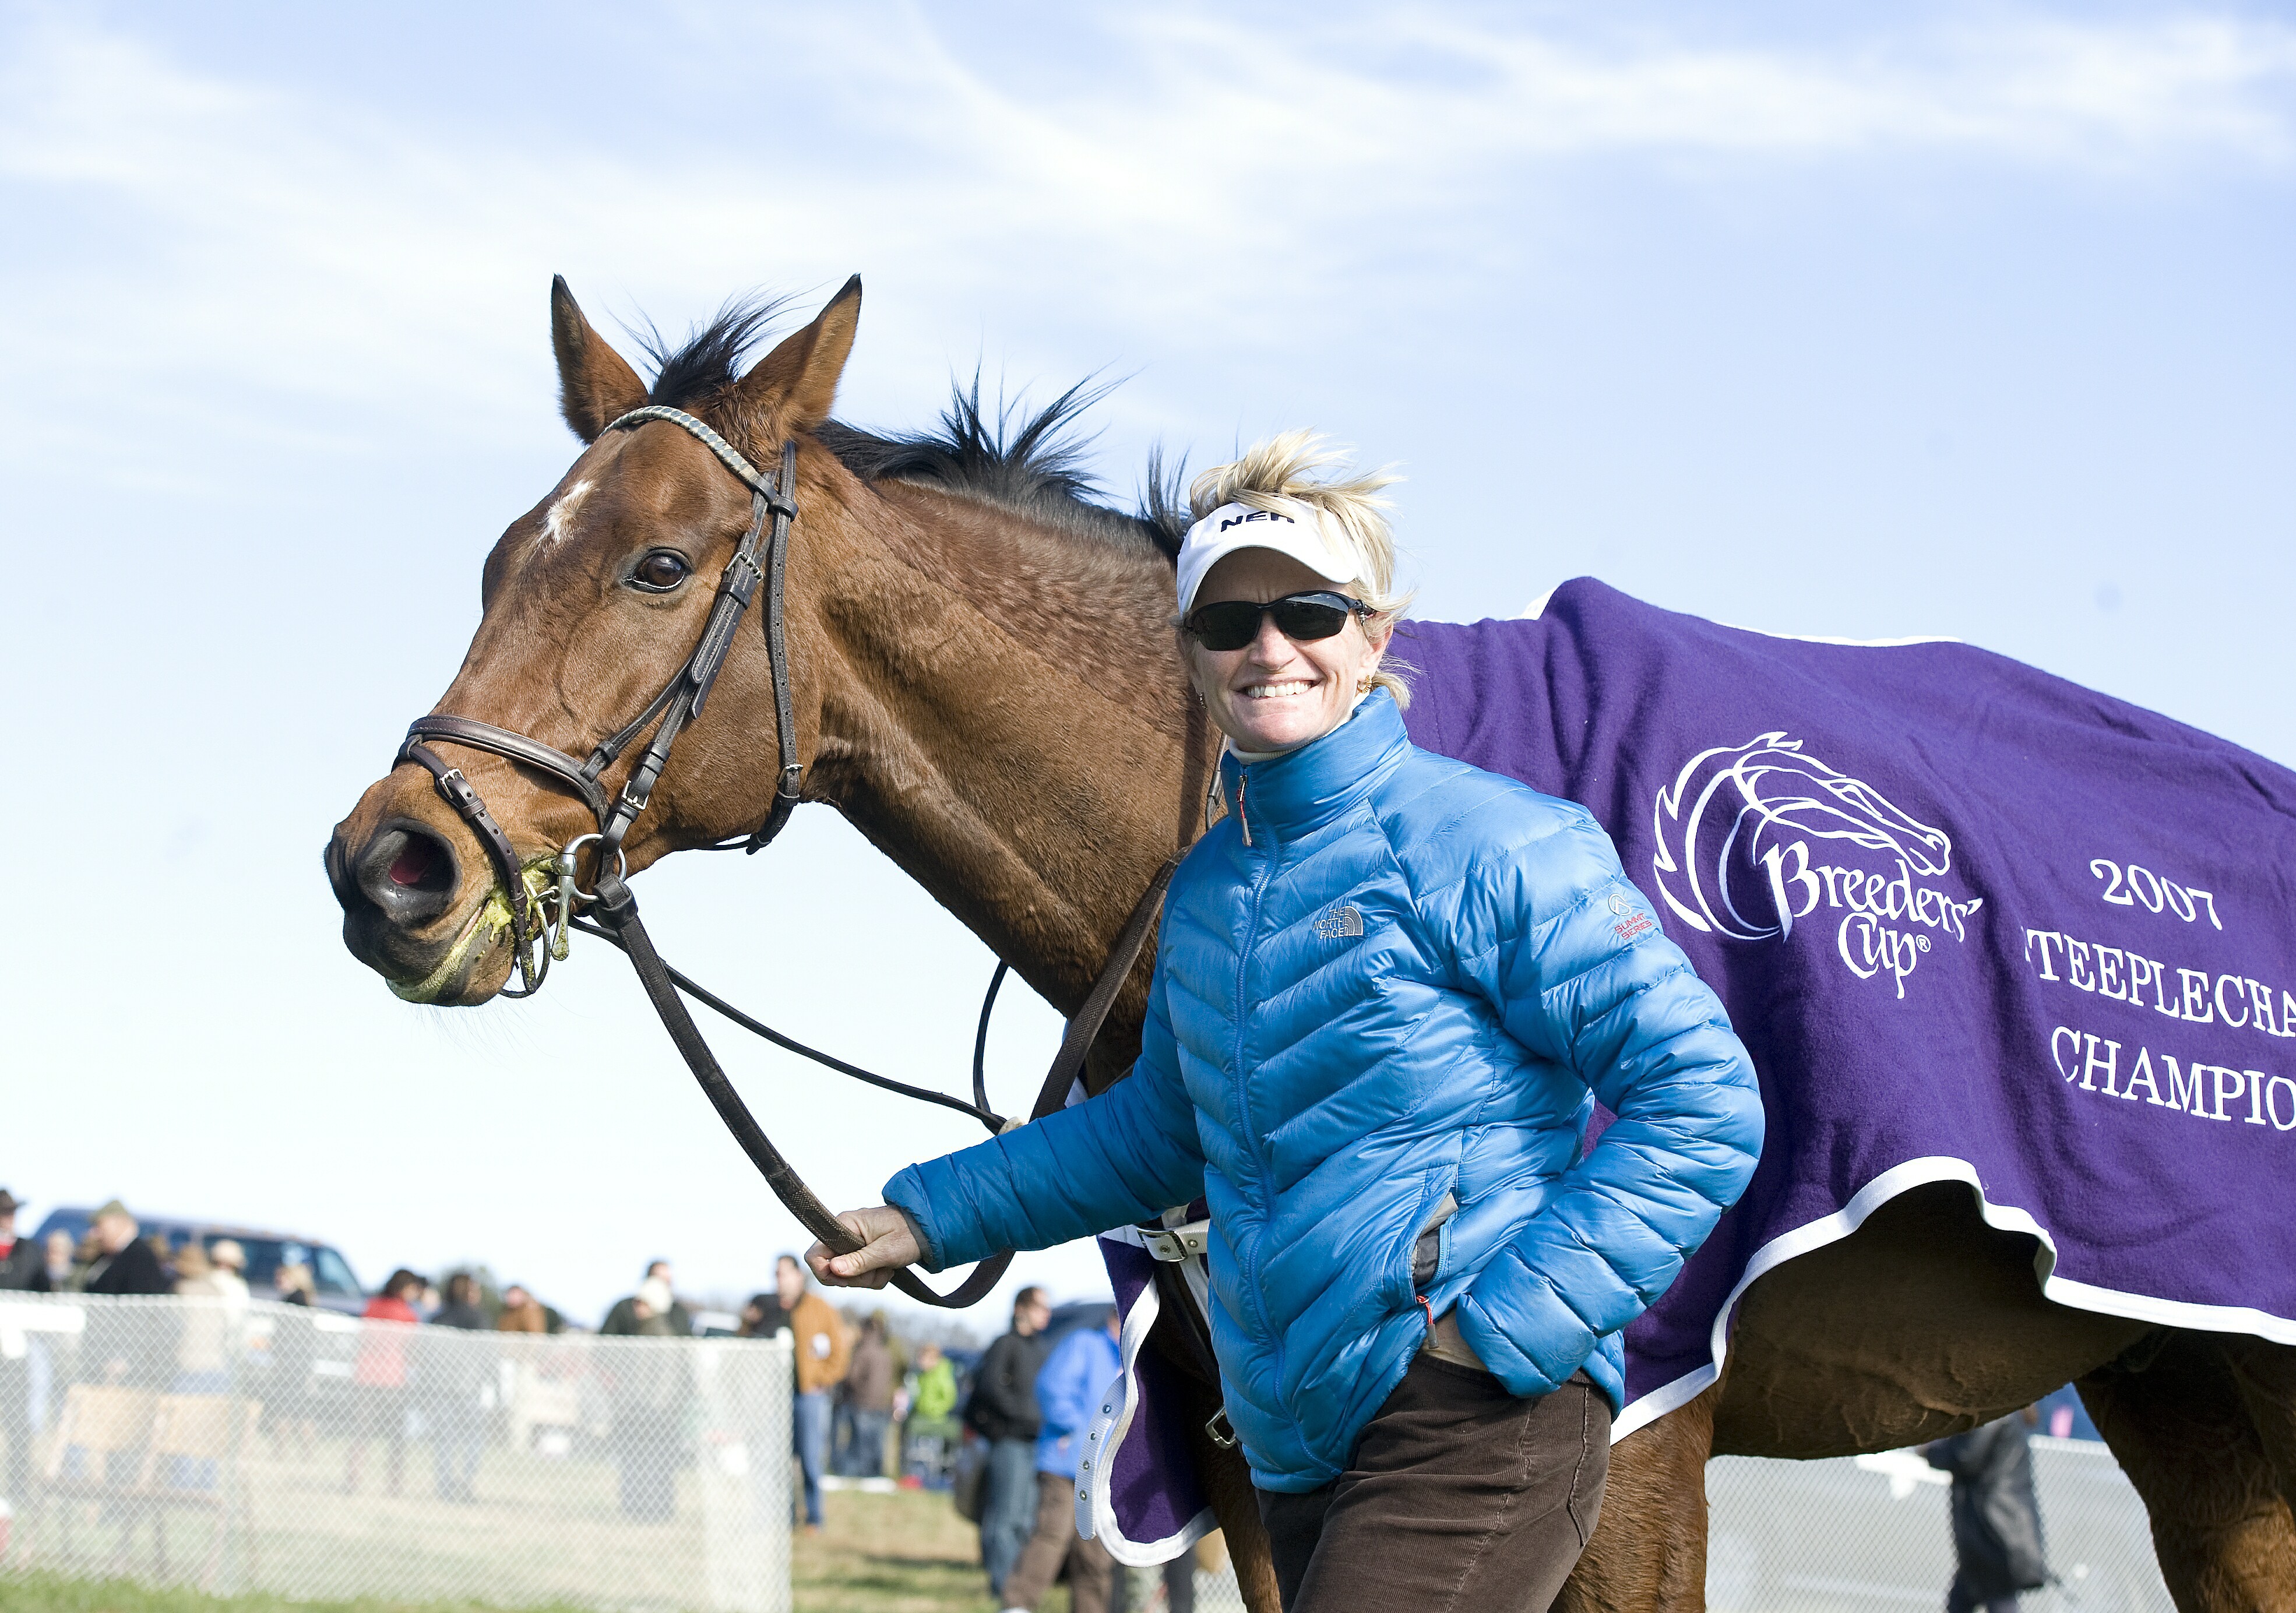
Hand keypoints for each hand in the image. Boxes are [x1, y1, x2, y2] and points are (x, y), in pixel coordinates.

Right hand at [806, 1205, 922, 1288]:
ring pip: (845, 1275)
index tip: (846, 1280)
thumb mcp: (886, 1250)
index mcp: (844, 1225)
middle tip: (876, 1273)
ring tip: (886, 1269)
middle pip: (830, 1270)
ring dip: (866, 1279)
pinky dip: (872, 1278)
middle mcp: (843, 1233)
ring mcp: (852, 1243)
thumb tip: (833, 1270)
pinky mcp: (861, 1253)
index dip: (825, 1272)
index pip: (814, 1254)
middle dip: (853, 1278)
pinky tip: (887, 1270)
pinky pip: (857, 1274)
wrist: (930, 1230)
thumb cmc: (909, 1234)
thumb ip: (859, 1261)